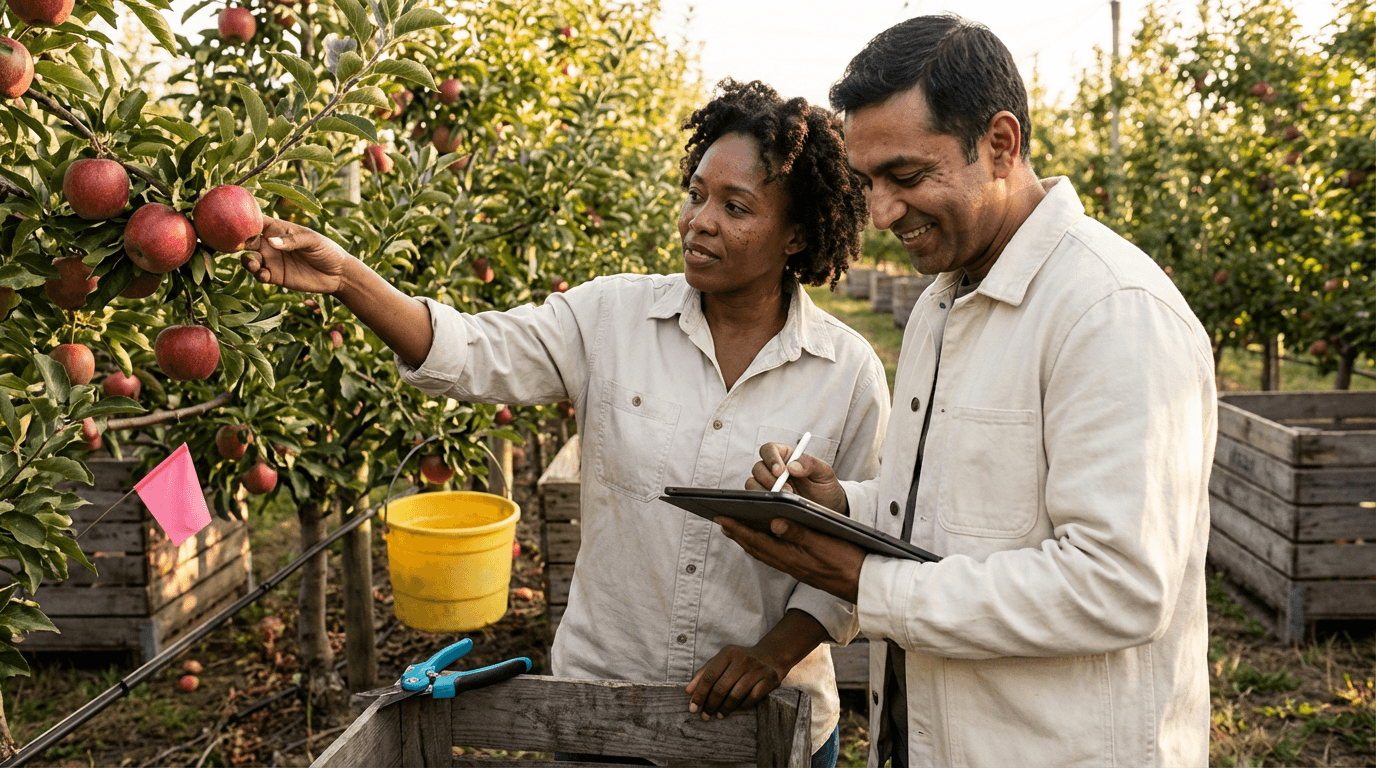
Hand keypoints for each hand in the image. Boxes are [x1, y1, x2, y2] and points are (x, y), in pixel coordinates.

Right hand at [241, 217, 351, 294]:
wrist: (338, 274)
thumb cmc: (326, 250)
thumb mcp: (312, 241)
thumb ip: (292, 241)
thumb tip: (271, 242)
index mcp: (278, 229)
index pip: (256, 221)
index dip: (242, 220)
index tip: (233, 223)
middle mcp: (270, 244)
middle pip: (247, 241)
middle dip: (238, 242)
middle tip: (235, 246)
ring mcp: (272, 260)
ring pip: (250, 259)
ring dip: (247, 261)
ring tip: (253, 264)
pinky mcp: (275, 276)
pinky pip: (260, 275)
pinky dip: (258, 275)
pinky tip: (264, 275)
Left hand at [686, 644, 783, 720]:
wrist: (771, 656)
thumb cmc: (740, 661)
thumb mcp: (722, 661)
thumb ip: (704, 673)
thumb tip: (688, 691)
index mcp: (728, 653)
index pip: (709, 676)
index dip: (699, 693)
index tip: (693, 708)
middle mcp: (742, 659)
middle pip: (721, 687)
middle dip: (711, 704)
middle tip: (705, 715)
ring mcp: (757, 669)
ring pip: (736, 695)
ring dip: (725, 708)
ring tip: (719, 715)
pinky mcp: (769, 679)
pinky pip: (752, 698)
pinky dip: (742, 706)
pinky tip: (736, 709)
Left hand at [718, 517, 863, 603]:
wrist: (863, 584)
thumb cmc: (847, 562)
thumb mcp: (823, 542)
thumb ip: (798, 533)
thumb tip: (774, 523)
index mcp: (790, 557)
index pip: (757, 541)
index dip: (737, 529)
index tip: (721, 518)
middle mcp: (789, 564)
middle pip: (756, 547)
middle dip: (737, 533)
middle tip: (721, 521)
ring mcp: (795, 567)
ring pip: (764, 552)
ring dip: (748, 540)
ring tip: (736, 529)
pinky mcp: (803, 568)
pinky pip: (775, 556)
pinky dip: (764, 546)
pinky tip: (764, 541)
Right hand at [748, 442, 847, 514]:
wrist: (829, 509)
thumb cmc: (826, 488)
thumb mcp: (825, 473)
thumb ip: (811, 464)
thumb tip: (792, 466)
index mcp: (786, 456)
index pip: (769, 449)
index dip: (771, 458)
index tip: (780, 471)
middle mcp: (773, 469)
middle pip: (758, 467)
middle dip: (769, 479)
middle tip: (786, 490)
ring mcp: (768, 485)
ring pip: (752, 483)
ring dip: (765, 491)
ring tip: (784, 499)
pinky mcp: (766, 500)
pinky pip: (755, 498)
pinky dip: (762, 501)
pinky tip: (776, 506)